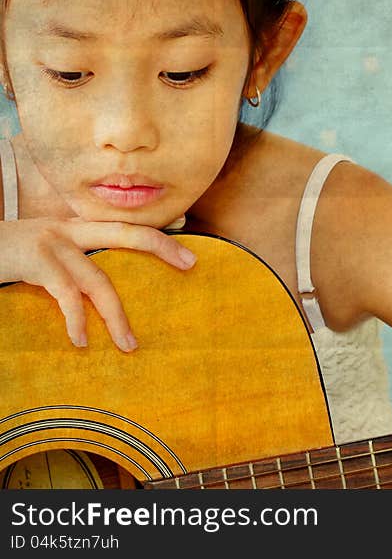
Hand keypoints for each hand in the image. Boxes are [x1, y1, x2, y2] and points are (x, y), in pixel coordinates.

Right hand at [0, 218, 196, 351]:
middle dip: (160, 246)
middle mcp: (67, 229)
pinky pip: (65, 294)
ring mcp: (51, 242)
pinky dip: (76, 319)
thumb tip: (97, 298)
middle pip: (124, 233)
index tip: (187, 253)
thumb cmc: (4, 258)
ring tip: (128, 344)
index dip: (156, 238)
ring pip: (97, 280)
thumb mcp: (41, 256)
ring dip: (115, 316)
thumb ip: (69, 268)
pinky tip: (81, 340)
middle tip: (191, 264)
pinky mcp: (35, 260)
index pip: (123, 228)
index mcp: (74, 228)